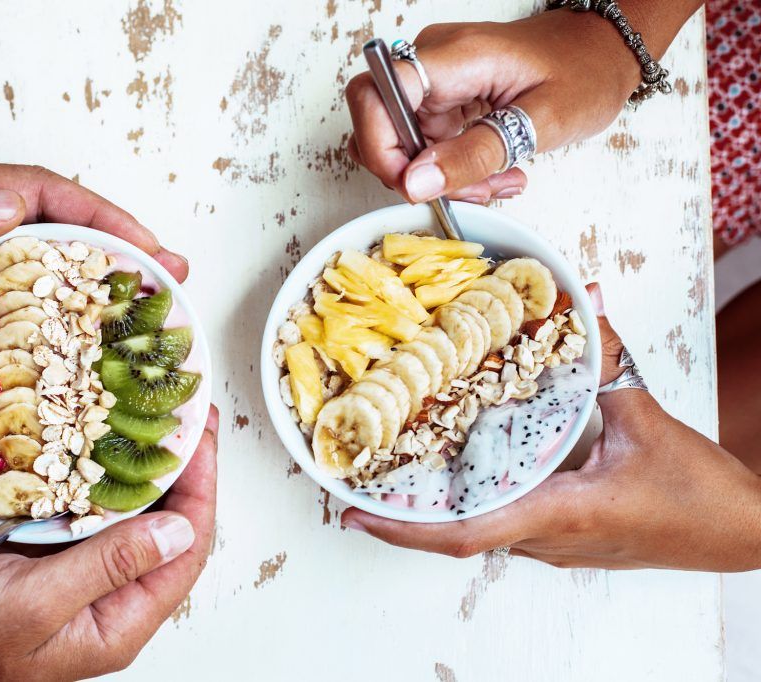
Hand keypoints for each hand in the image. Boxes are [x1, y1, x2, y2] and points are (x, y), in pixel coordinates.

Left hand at [0, 164, 188, 404]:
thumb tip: (9, 201)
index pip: (38, 195)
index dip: (100, 215)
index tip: (146, 244)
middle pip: (53, 230)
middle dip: (115, 248)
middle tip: (165, 277)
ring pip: (40, 275)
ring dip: (92, 291)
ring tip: (137, 316)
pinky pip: (16, 317)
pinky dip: (55, 329)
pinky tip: (76, 353)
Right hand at [0, 406, 217, 679]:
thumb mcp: (38, 603)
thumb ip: (111, 565)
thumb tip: (181, 529)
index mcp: (121, 622)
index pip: (186, 550)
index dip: (201, 489)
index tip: (199, 435)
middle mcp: (109, 597)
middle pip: (167, 525)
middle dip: (180, 468)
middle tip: (184, 412)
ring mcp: (78, 573)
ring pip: (130, 513)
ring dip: (142, 465)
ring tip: (153, 415)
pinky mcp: (48, 552)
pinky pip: (89, 508)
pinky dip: (99, 473)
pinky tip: (101, 439)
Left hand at [342, 286, 760, 570]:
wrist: (741, 537)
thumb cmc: (700, 497)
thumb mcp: (649, 420)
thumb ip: (608, 360)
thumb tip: (585, 299)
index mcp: (559, 513)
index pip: (465, 533)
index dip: (403, 529)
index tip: (355, 515)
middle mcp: (546, 538)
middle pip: (458, 533)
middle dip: (402, 515)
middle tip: (356, 483)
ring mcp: (554, 545)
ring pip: (479, 530)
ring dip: (432, 509)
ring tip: (389, 475)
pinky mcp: (565, 540)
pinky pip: (503, 523)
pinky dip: (469, 501)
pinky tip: (454, 473)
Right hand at [345, 12, 649, 203]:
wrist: (602, 52)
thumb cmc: (585, 72)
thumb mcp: (541, 122)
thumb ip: (475, 154)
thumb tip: (414, 183)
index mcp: (454, 57)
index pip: (375, 96)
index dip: (379, 147)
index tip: (412, 184)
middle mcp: (431, 63)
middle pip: (382, 126)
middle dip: (415, 174)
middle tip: (469, 189)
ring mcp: (433, 82)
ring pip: (401, 144)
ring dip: (438, 177)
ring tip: (493, 181)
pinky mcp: (441, 99)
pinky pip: (423, 143)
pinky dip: (450, 168)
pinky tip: (489, 172)